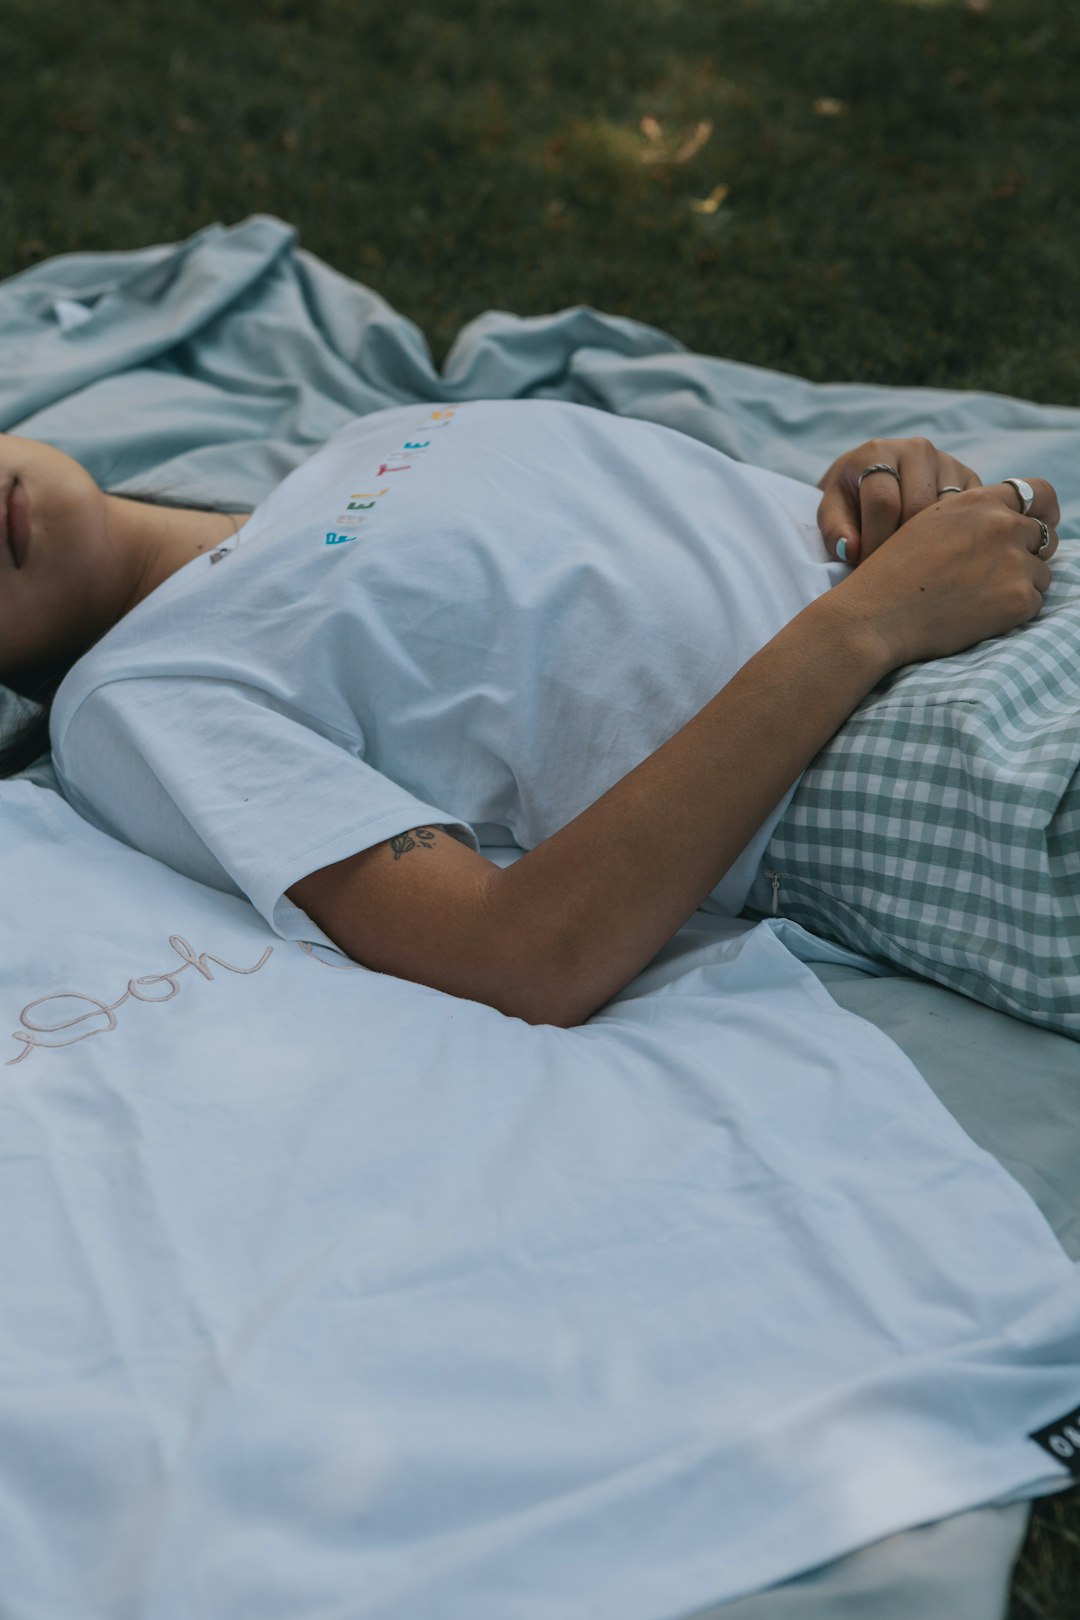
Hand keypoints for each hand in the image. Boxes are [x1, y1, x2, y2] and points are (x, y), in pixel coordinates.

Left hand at [817, 437, 981, 565]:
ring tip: (913, 569)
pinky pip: (973, 515)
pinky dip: (956, 540)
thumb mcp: (831, 513)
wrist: (874, 481)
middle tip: (891, 576)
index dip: (874, 545)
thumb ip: (834, 531)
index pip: (884, 502)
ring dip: (931, 547)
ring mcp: (948, 462)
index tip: (867, 573)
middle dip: (903, 549)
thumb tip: (853, 551)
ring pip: (949, 513)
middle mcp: (917, 450)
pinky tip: (938, 557)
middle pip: (919, 509)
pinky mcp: (971, 480)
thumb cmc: (849, 502)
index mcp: (878, 453)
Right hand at [832, 476, 1060, 670]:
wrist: (876, 615)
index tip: (1038, 525)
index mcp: (979, 501)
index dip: (1042, 511)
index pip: (1038, 493)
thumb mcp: (929, 523)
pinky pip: (1034, 603)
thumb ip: (971, 516)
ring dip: (1017, 585)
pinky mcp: (1019, 599)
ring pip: (1040, 573)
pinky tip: (977, 615)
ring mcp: (1014, 561)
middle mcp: (1002, 525)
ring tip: (977, 598)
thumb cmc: (893, 573)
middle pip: (1043, 535)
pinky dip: (1010, 612)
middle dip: (1027, 553)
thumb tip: (1007, 522)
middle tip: (996, 574)